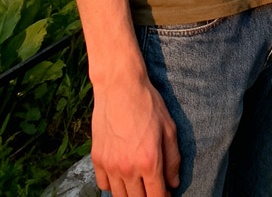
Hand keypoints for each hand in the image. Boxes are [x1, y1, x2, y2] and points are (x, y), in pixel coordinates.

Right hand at [91, 75, 179, 196]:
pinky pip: (104, 185)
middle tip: (152, 187)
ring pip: (119, 196)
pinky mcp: (97, 159)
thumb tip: (173, 183)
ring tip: (138, 183)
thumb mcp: (169, 128)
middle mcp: (127, 168)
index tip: (165, 194)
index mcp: (149, 161)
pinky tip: (121, 175)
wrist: (120, 87)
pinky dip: (113, 185)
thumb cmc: (148, 104)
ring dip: (130, 194)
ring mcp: (110, 165)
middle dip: (147, 196)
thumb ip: (173, 159)